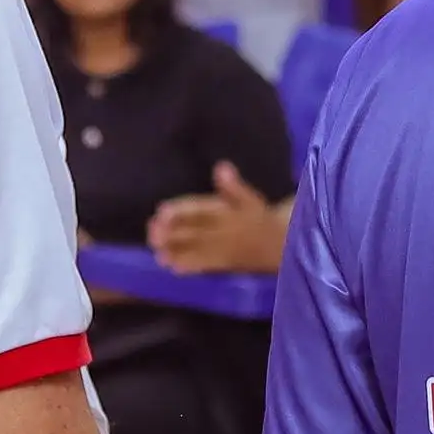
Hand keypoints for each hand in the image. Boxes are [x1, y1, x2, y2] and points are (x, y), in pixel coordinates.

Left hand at [148, 166, 284, 275]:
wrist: (282, 247)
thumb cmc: (260, 218)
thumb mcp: (251, 198)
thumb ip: (234, 186)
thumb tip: (221, 167)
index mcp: (227, 212)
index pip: (201, 210)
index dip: (181, 211)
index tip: (161, 210)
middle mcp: (222, 232)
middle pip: (194, 231)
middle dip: (172, 232)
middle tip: (151, 231)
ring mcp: (222, 250)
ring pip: (196, 249)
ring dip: (175, 249)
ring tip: (156, 248)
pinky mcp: (222, 265)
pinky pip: (205, 265)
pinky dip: (189, 266)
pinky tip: (172, 267)